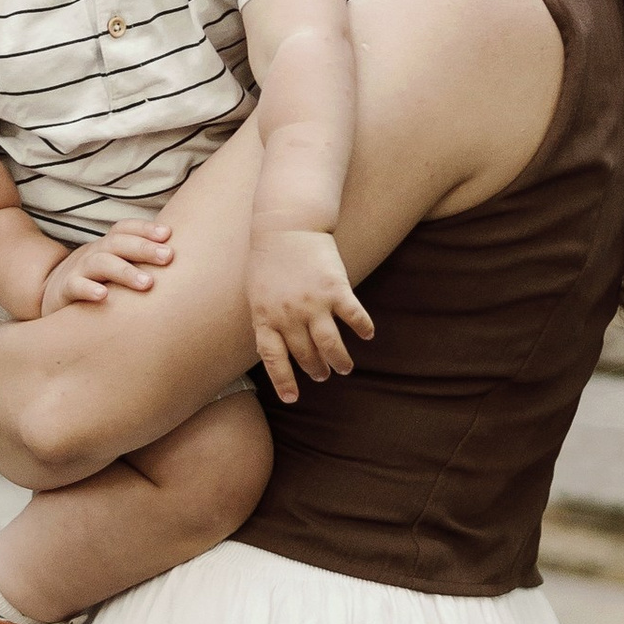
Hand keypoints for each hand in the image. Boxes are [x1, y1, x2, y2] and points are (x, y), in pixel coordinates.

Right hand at [40, 224, 174, 312]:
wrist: (51, 294)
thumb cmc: (97, 279)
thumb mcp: (116, 263)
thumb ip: (140, 259)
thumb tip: (185, 258)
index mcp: (109, 245)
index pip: (125, 229)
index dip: (145, 229)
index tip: (168, 235)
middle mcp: (95, 252)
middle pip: (118, 243)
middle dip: (144, 248)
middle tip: (168, 257)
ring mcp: (79, 269)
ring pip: (101, 263)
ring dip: (124, 271)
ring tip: (147, 284)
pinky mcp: (65, 290)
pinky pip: (76, 286)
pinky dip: (88, 289)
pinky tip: (104, 296)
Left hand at [247, 225, 373, 405]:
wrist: (286, 225)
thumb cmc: (268, 260)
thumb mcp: (257, 293)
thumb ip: (266, 319)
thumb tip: (275, 348)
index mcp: (265, 316)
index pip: (273, 358)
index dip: (283, 380)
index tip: (293, 398)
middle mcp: (289, 315)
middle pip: (305, 354)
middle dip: (315, 370)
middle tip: (323, 375)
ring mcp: (313, 303)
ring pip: (330, 345)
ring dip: (339, 360)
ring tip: (344, 367)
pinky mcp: (335, 288)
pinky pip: (353, 317)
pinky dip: (362, 329)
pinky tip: (366, 335)